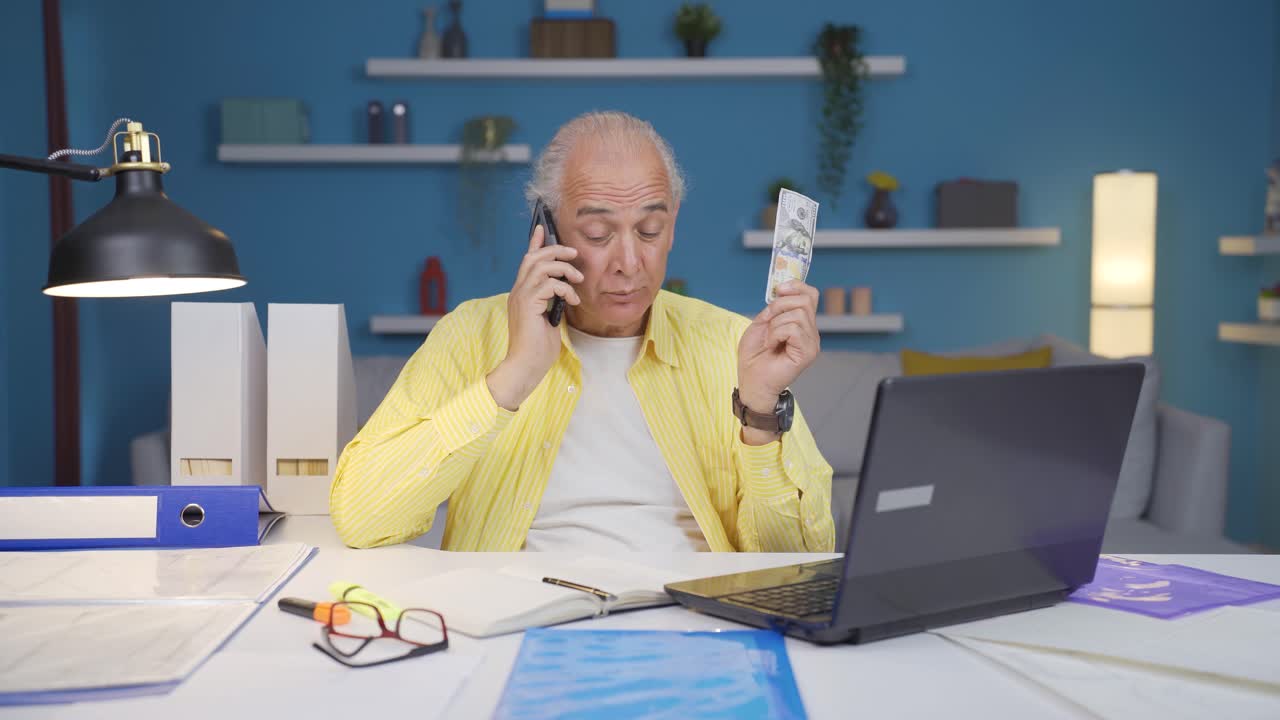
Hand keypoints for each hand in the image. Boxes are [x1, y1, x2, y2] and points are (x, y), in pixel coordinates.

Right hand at [486, 225, 583, 410]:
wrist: (526, 366)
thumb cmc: (538, 348)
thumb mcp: (549, 320)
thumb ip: (552, 303)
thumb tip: (565, 292)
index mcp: (522, 293)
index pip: (527, 260)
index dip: (535, 242)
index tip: (542, 228)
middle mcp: (518, 291)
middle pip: (534, 257)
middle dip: (555, 250)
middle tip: (574, 254)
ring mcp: (520, 296)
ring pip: (541, 266)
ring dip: (564, 269)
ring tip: (579, 280)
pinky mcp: (527, 304)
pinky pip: (549, 284)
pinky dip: (565, 289)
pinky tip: (573, 302)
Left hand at [737, 281, 820, 414]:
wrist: (751, 381)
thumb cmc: (755, 356)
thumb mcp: (761, 323)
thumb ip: (775, 307)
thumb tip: (783, 290)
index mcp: (802, 324)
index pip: (811, 295)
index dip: (796, 286)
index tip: (778, 290)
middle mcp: (811, 332)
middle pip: (805, 300)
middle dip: (780, 305)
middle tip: (767, 321)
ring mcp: (812, 343)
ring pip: (798, 314)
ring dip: (775, 324)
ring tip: (769, 339)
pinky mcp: (808, 353)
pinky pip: (794, 329)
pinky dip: (777, 333)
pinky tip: (772, 345)